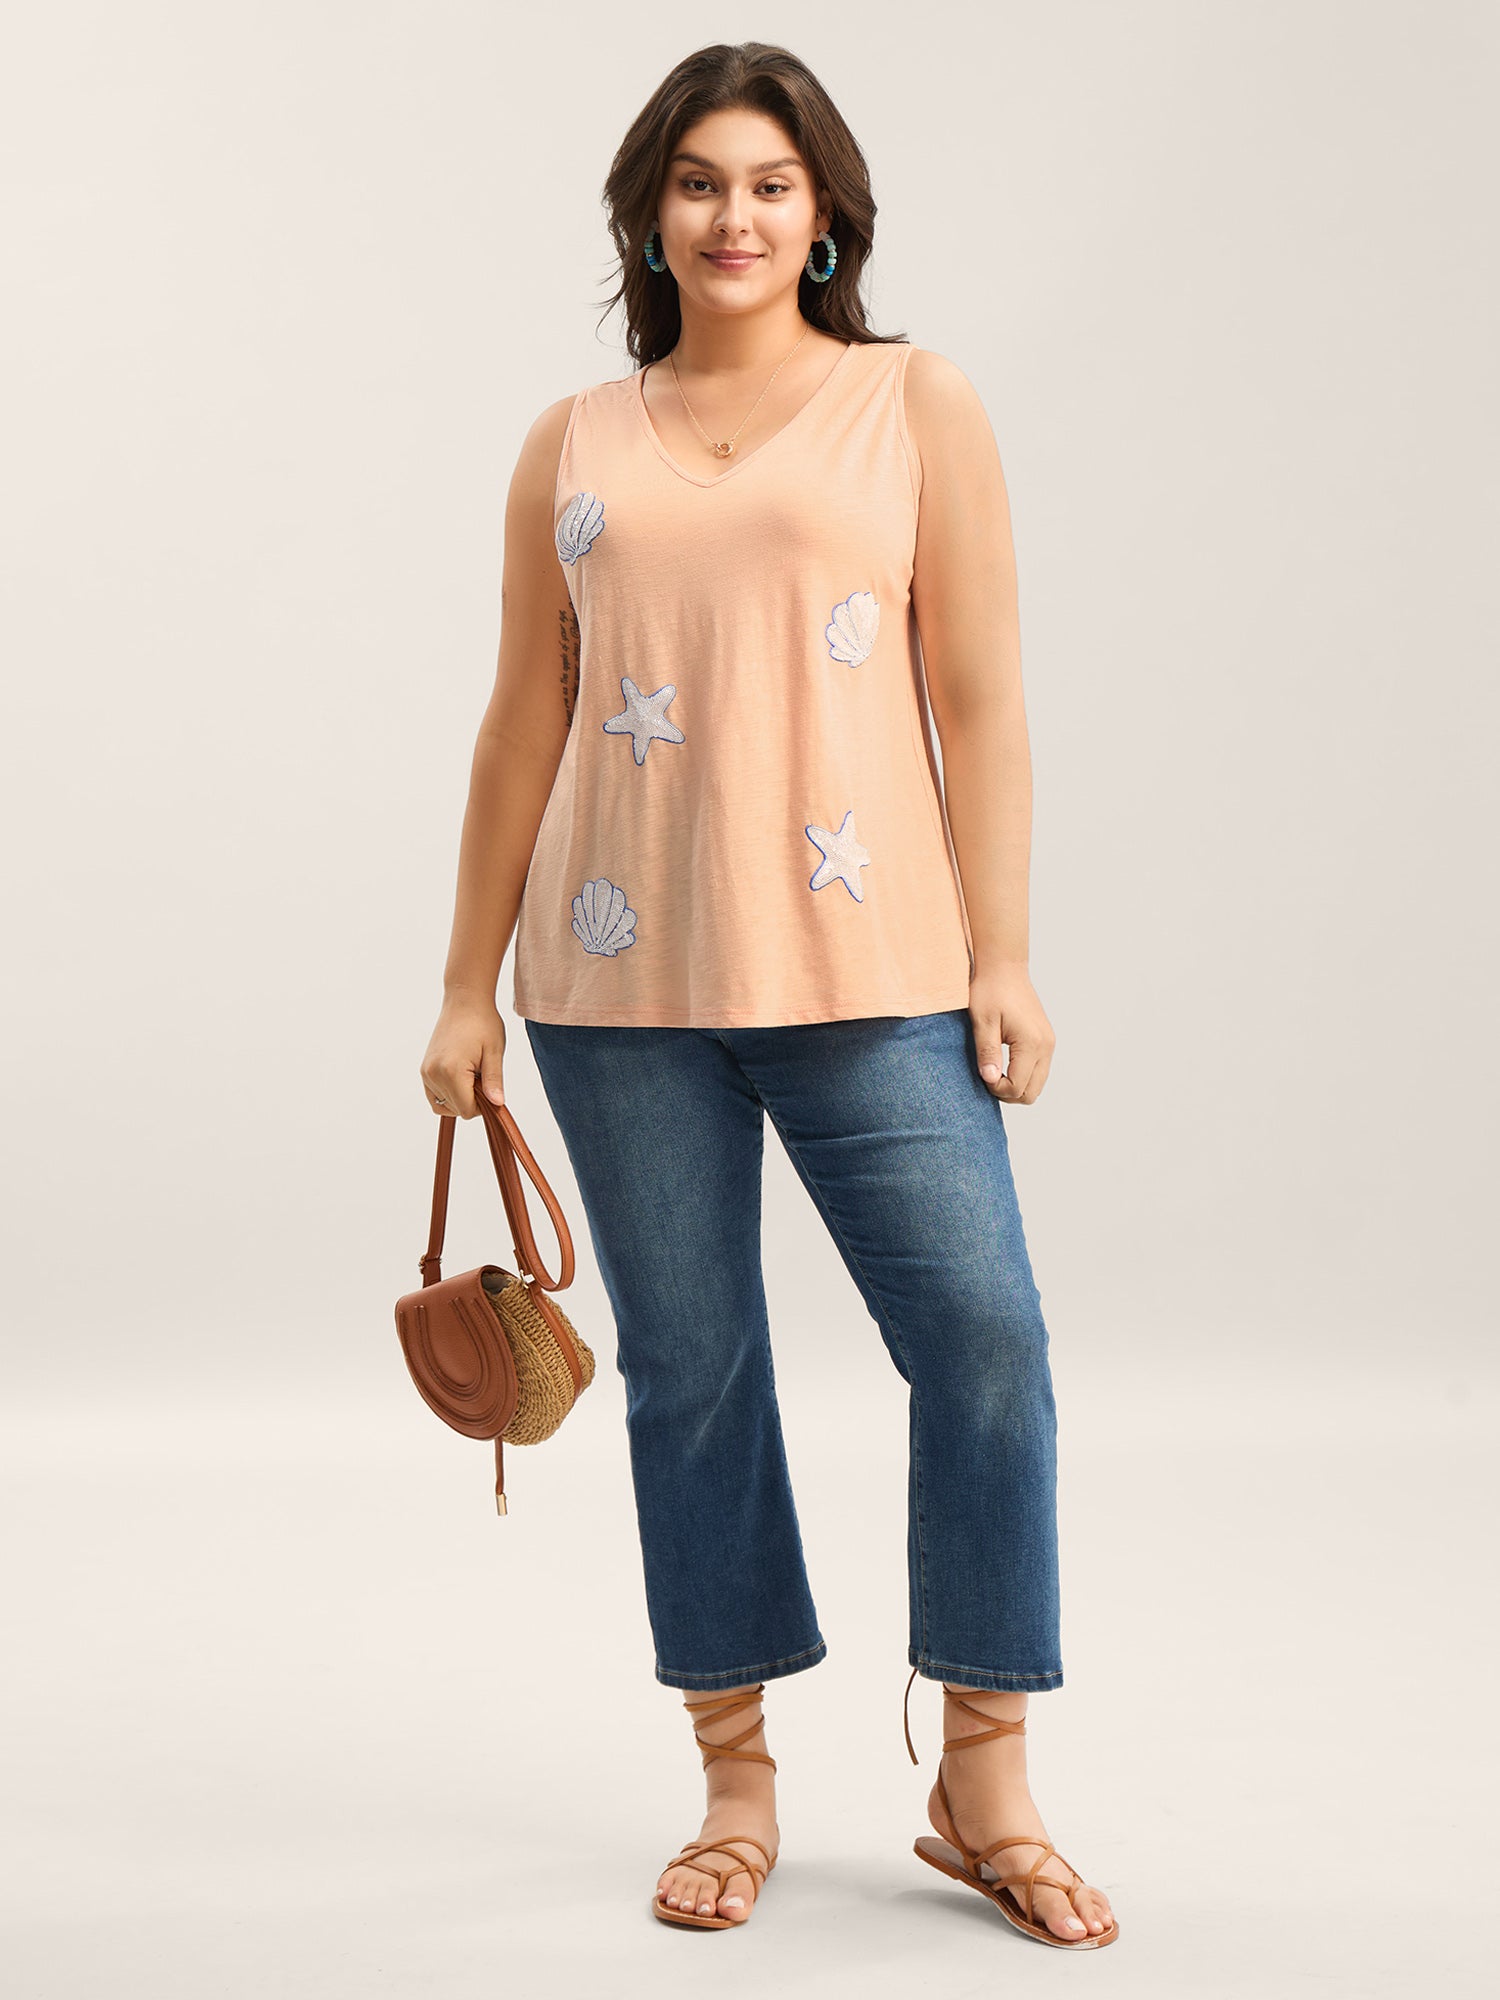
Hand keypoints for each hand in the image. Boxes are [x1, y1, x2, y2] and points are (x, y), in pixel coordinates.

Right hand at [419, 995, 507, 1117]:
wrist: (465, 1001)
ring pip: (444, 1105)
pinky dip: (449, 1093)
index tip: (490, 1086)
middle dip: (472, 1099)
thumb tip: (497, 1104)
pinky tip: (462, 1077)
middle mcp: (433, 1074)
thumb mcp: (494, 1052)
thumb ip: (494, 1081)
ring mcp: (426, 1072)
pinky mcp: (424, 1069)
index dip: (483, 1105)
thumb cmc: (482, 1022)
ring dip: (460, 1097)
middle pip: (455, 1109)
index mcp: (451, 1071)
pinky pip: (435, 1095)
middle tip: (481, 1074)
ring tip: (471, 1073)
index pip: (466, 1110)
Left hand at [968, 962, 1054, 1104]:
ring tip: (994, 1070)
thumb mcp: (983, 1022)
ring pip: (1037, 1084)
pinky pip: (1038, 1070)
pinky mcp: (1046, 1040)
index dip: (996, 1089)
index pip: (1018, 1086)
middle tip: (987, 1077)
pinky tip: (1004, 1063)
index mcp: (1032, 1043)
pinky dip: (1023, 1075)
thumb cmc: (990, 990)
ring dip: (1016, 1085)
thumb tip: (991, 1079)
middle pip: (1032, 1093)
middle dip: (1008, 1093)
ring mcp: (1049, 1043)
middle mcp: (1046, 1046)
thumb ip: (988, 1053)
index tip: (981, 1075)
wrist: (1004, 968)